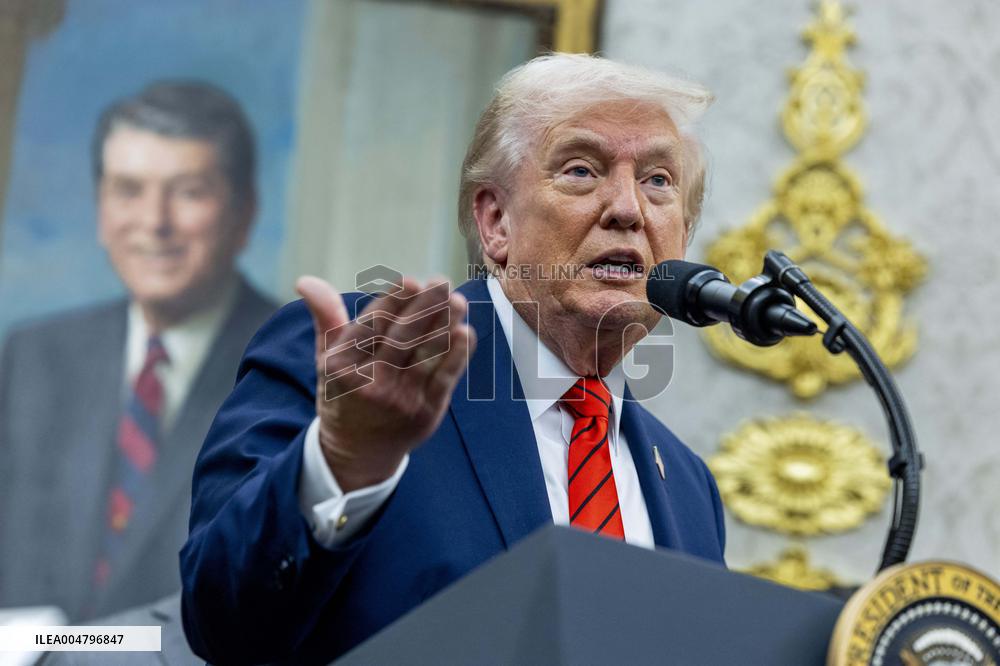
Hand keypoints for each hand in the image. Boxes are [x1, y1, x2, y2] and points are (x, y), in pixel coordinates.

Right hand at [296, 275, 475, 491]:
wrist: (357, 452)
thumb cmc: (344, 392)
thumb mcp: (326, 358)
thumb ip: (325, 317)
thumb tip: (306, 280)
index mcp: (343, 365)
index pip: (371, 326)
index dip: (392, 303)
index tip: (410, 280)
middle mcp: (370, 383)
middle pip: (402, 338)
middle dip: (424, 307)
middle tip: (440, 282)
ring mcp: (400, 400)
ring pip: (427, 356)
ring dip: (445, 326)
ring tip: (457, 301)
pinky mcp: (426, 413)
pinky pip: (445, 379)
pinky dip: (458, 355)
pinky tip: (466, 332)